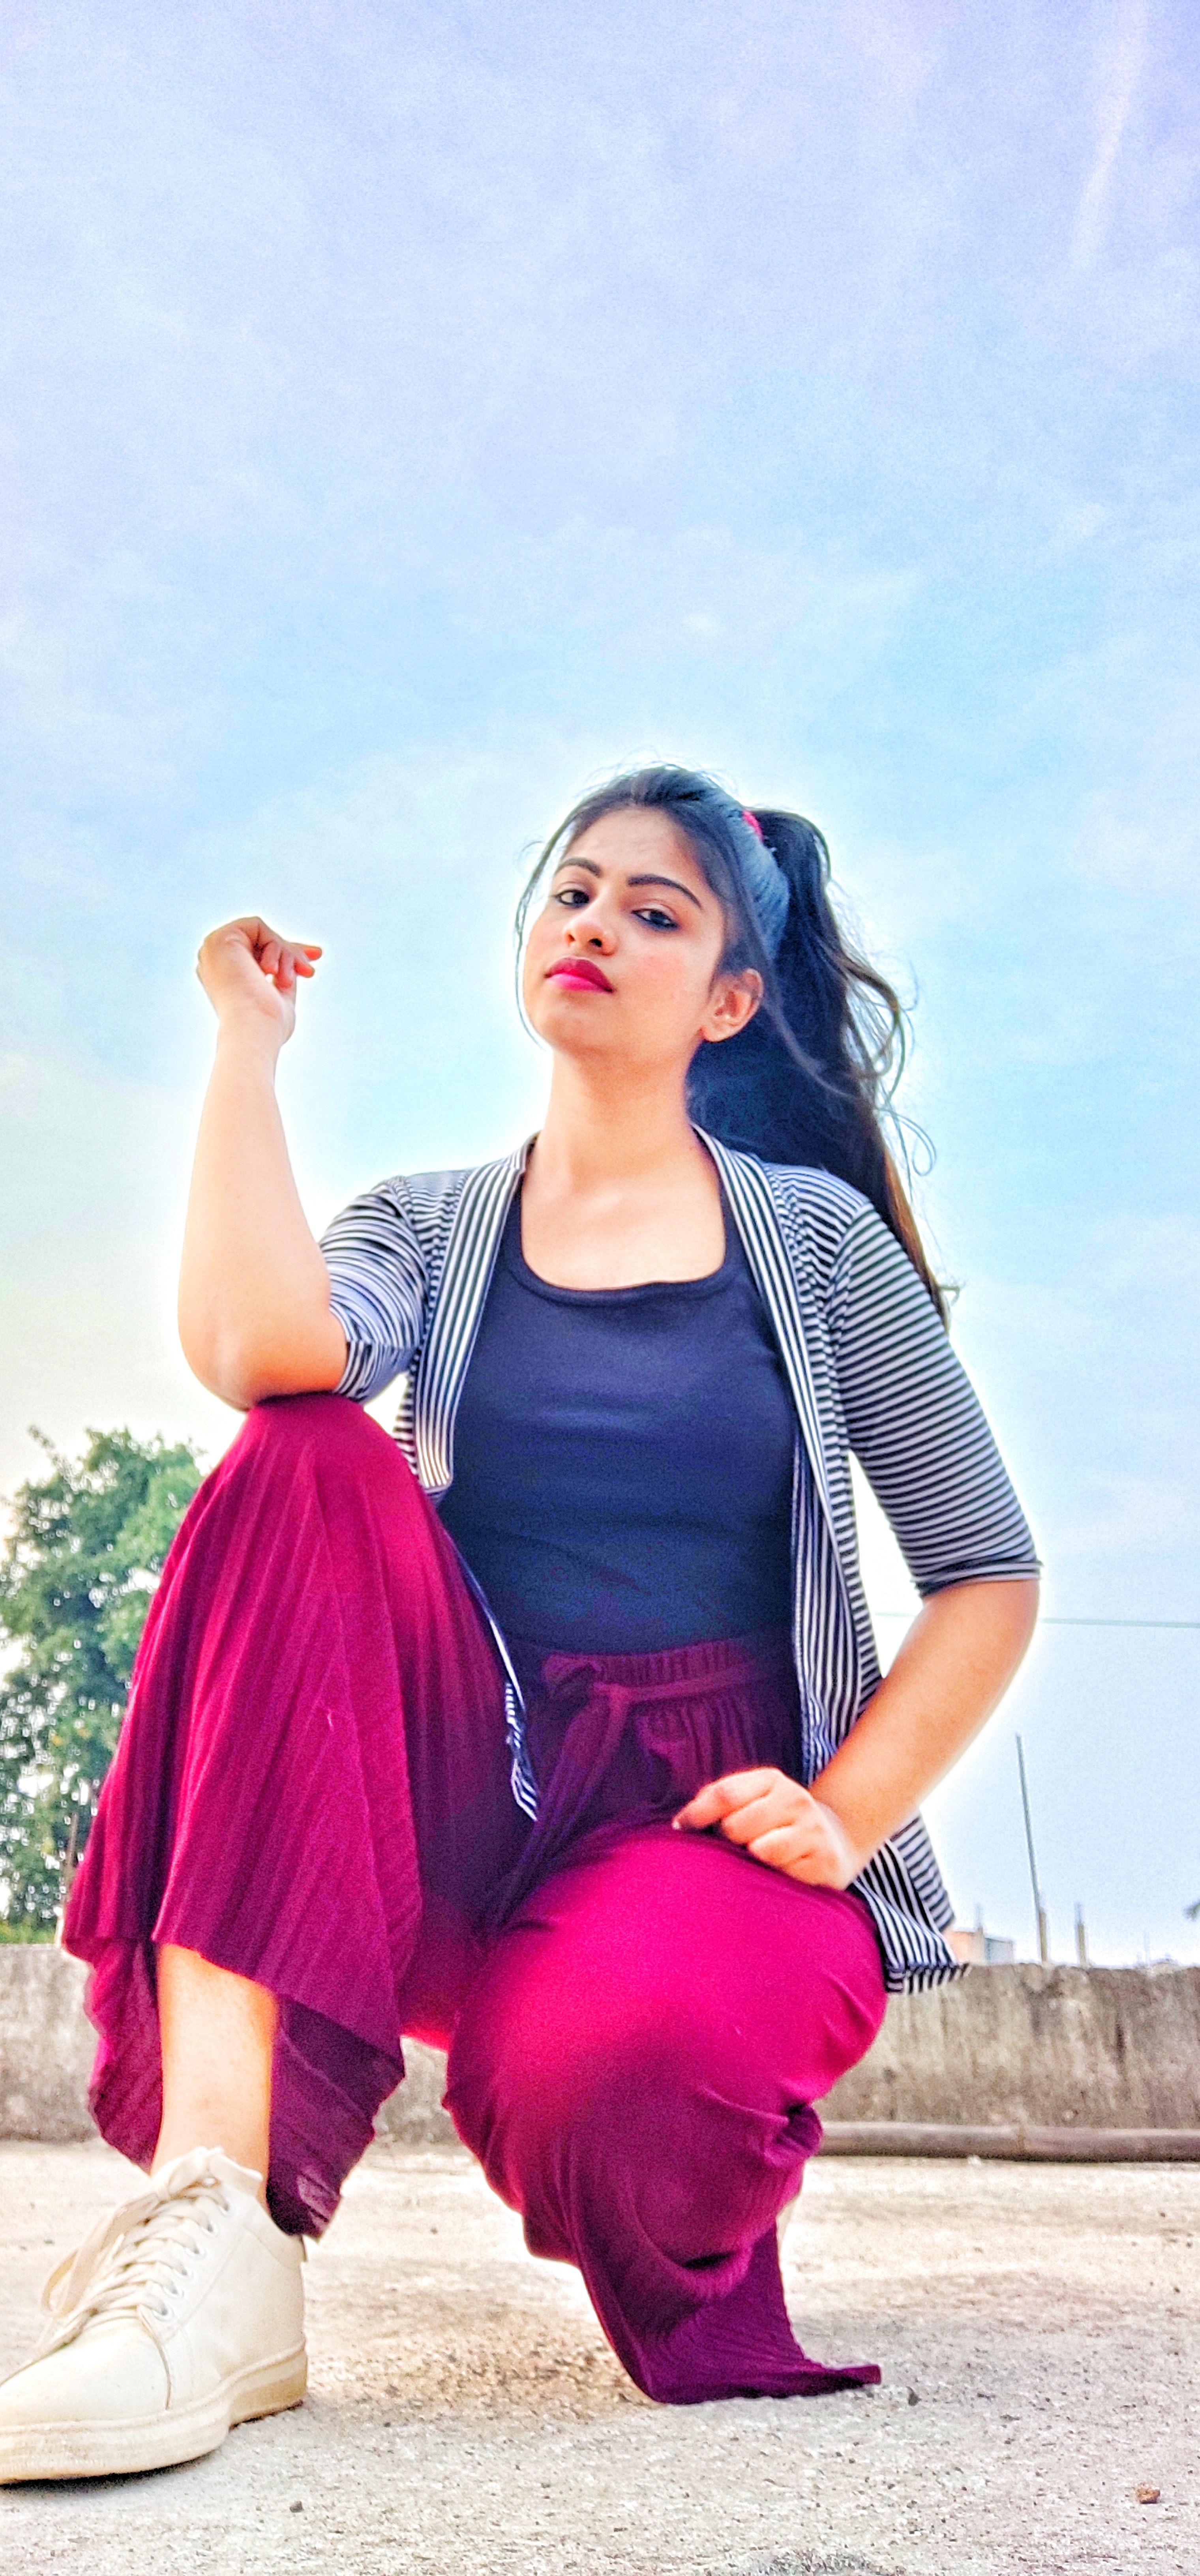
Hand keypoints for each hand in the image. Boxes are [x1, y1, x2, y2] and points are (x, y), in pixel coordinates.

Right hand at [196, 918, 321, 1050]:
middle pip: (261, 942)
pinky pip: (257, 925)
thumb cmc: (267, 1026)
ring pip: (262, 934)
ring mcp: (214, 949)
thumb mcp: (280, 997)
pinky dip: (273, 945)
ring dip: (284, 955)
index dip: (287, 952)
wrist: (254, 1030)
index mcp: (226, 977)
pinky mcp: (219, 939)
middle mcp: (216, 961)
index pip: (257, 954)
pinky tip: (271, 971)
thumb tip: (292, 964)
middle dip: (292, 952)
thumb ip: (281, 977)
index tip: (316, 956)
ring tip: (285, 981)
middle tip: (309, 970)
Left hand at [672, 1767, 863, 1888]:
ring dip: (750, 1861)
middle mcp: (794, 1799)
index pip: (724, 1794)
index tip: (679, 1829)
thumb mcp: (752, 1800)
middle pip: (736, 1826)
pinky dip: (773, 1878)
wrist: (834, 1841)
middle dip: (728, 1841)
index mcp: (771, 1780)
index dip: (696, 1814)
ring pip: (760, 1850)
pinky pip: (782, 1873)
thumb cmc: (775, 1823)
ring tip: (756, 1859)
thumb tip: (681, 1821)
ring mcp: (812, 1829)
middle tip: (737, 1847)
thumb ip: (719, 1802)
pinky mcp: (824, 1859)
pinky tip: (780, 1873)